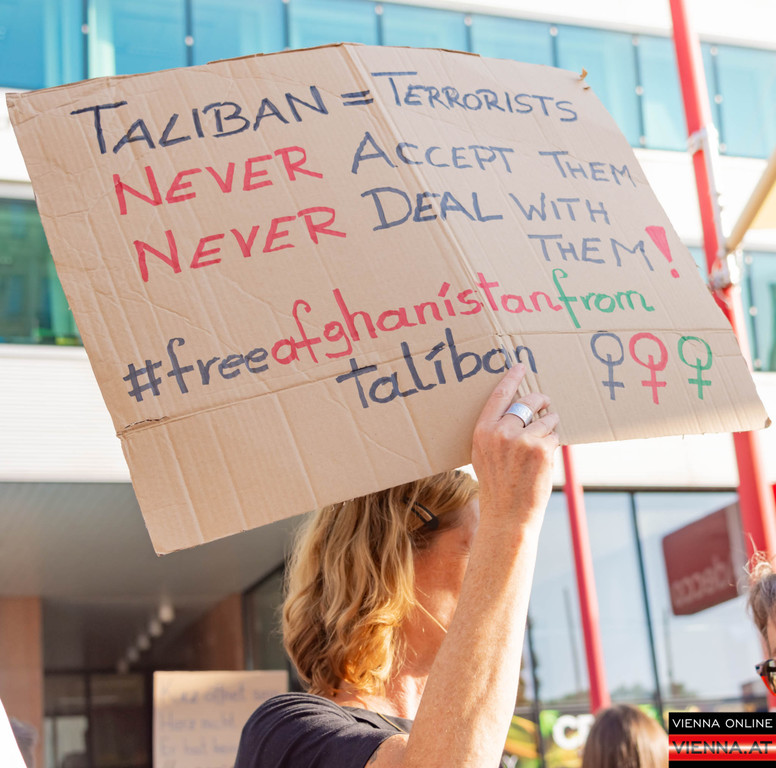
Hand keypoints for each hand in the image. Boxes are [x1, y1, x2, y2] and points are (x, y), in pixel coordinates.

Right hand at [471, 364, 559, 529]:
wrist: (508, 516)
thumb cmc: (498, 487)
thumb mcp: (485, 456)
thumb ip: (496, 432)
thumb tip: (518, 409)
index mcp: (482, 432)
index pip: (499, 396)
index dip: (511, 379)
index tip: (521, 366)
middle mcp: (500, 432)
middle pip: (527, 402)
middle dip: (541, 400)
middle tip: (546, 403)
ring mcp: (521, 440)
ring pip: (546, 419)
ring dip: (550, 427)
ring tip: (540, 448)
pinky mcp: (541, 449)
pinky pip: (554, 436)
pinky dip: (553, 445)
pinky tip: (543, 462)